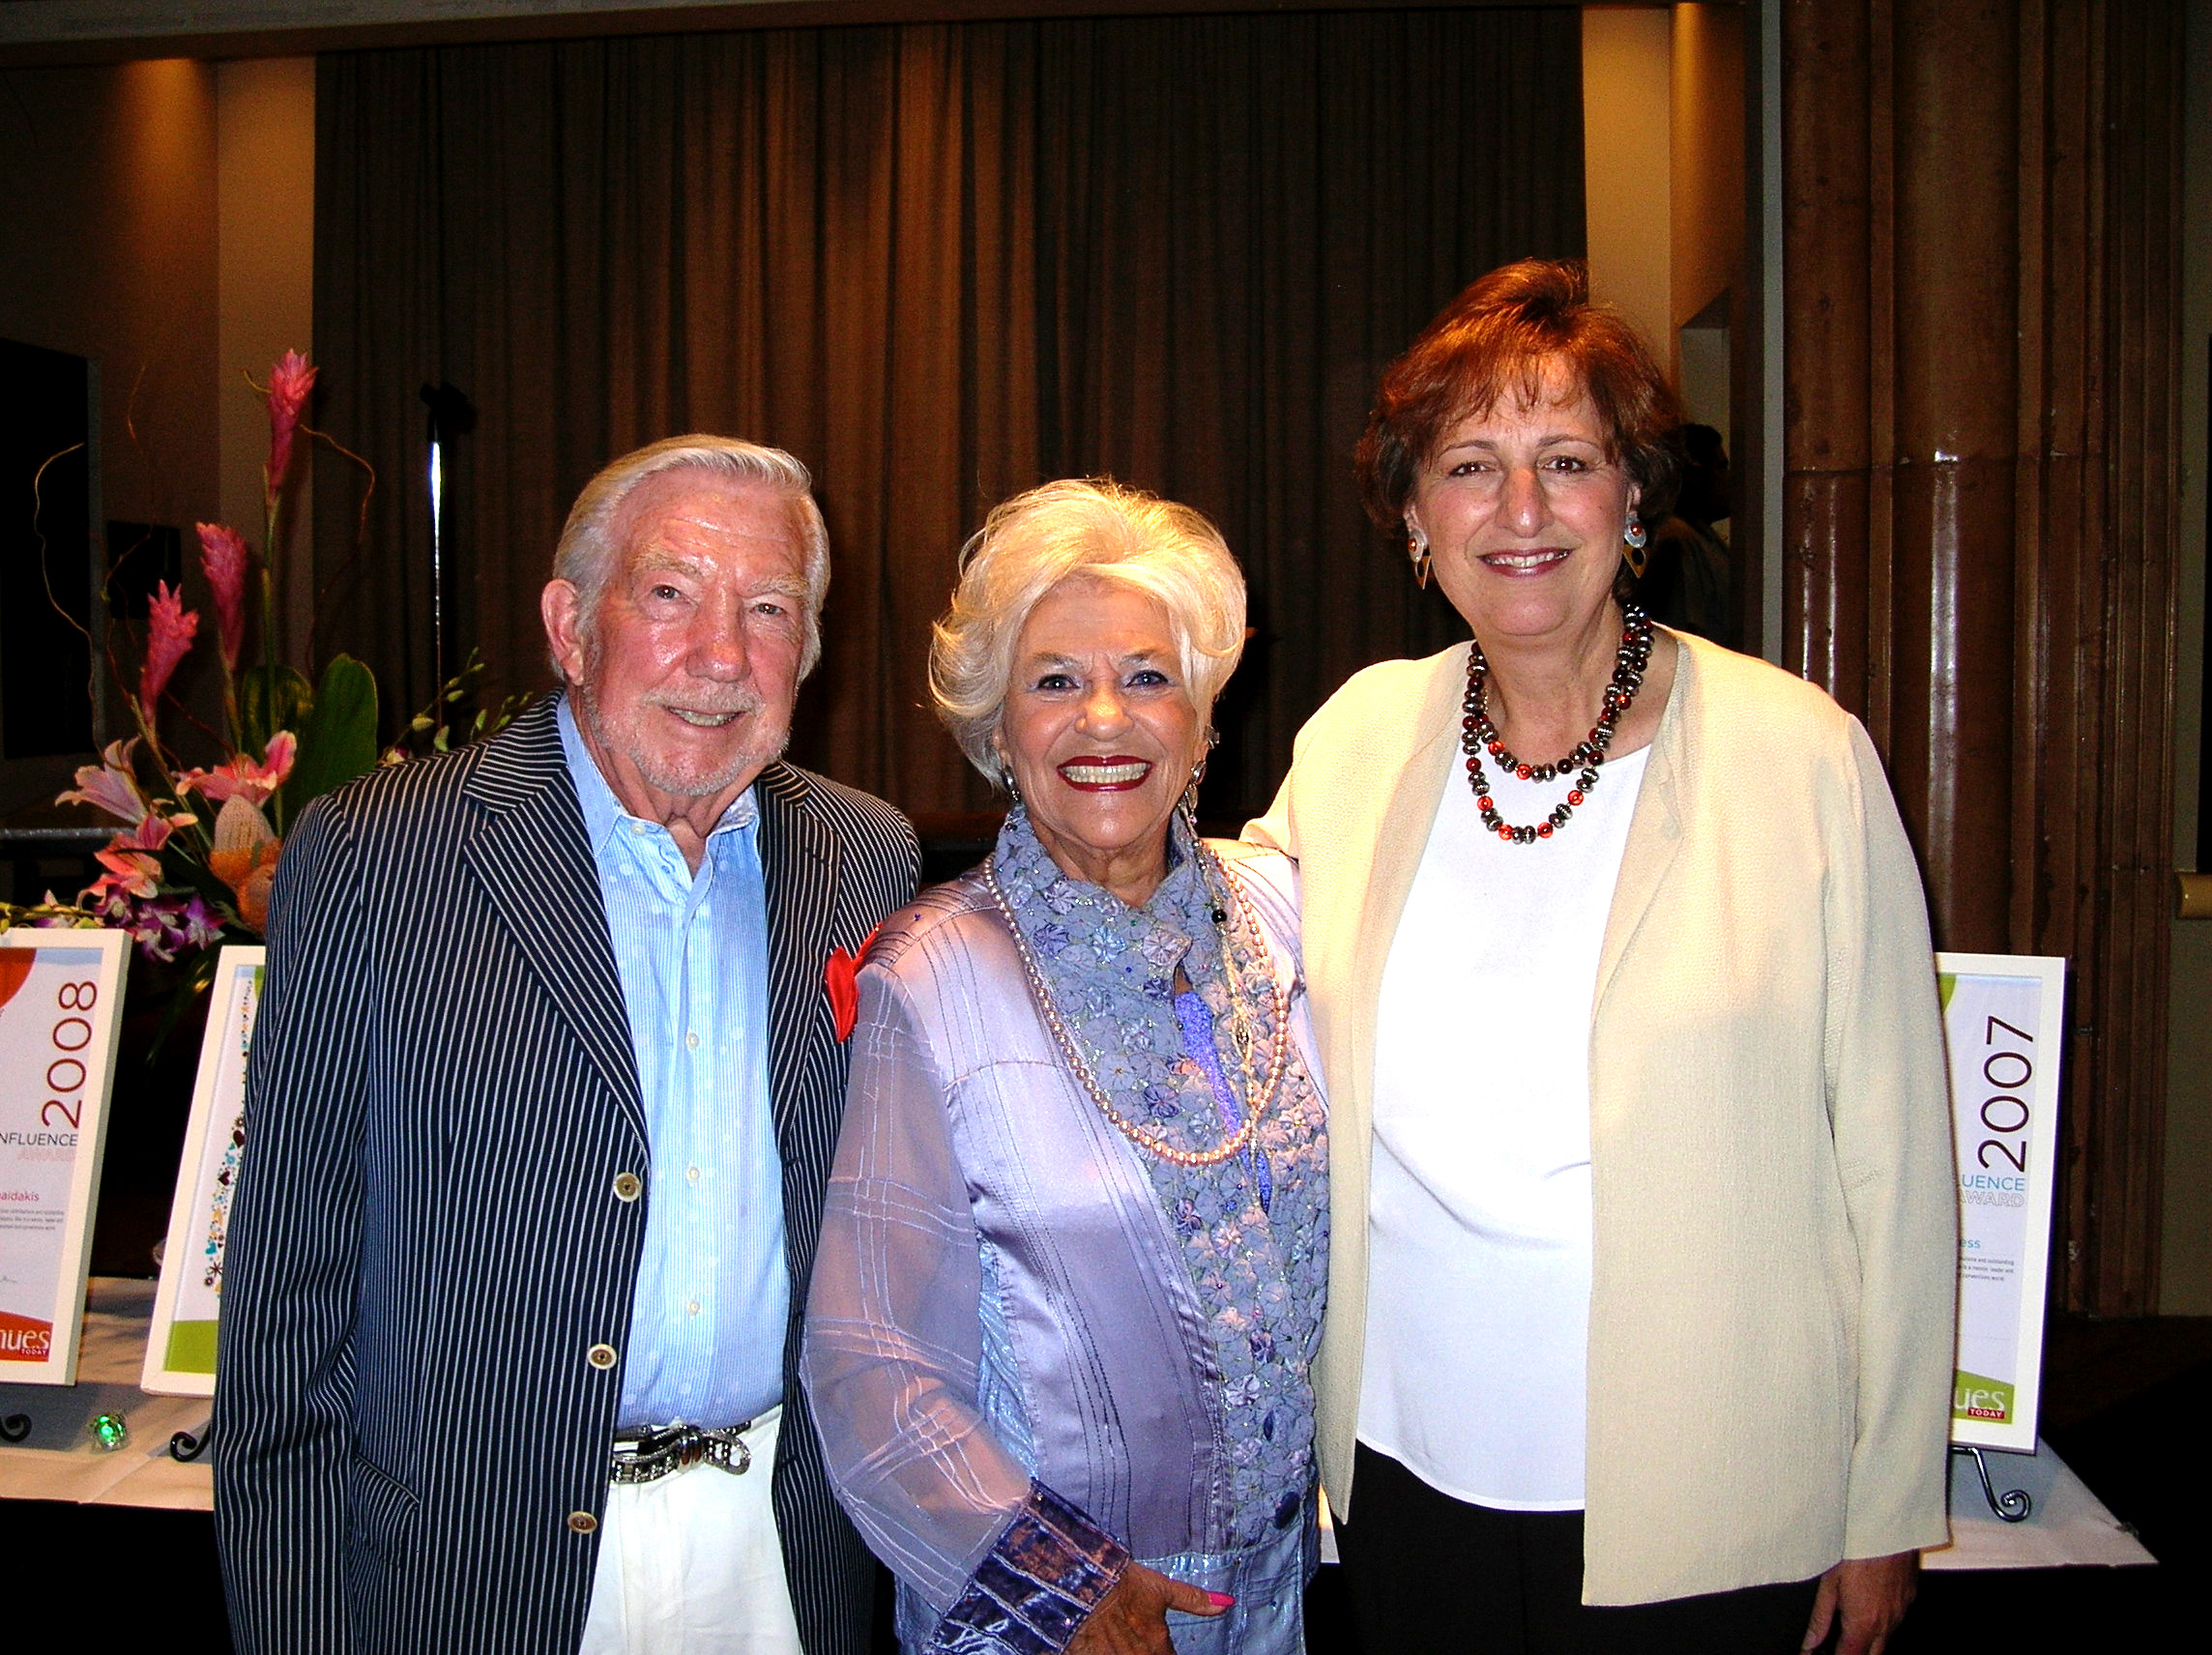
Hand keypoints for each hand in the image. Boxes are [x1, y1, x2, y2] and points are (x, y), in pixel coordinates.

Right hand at [1065, 1563, 1229, 1654]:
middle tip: (1142, 1641)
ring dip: (1130, 1653)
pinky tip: (1108, 1646)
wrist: (1080, 1583)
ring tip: (1126, 1643)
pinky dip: (1110, 1654)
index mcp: (1156, 1646)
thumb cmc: (1121, 1583)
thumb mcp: (1161, 1588)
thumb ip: (1194, 1601)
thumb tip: (1227, 1603)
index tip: (1165, 1648)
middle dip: (1148, 1653)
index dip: (1168, 1654)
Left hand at [1802, 1551, 1917, 1654]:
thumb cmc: (1854, 1549)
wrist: (1885, 1523)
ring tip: (1849, 1629)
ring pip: (1888, 1638)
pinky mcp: (1911, 1595)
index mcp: (1864, 1623)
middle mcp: (1888, 1622)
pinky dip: (1884, 1621)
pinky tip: (1869, 1605)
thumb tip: (1810, 1643)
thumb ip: (1820, 1619)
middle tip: (1835, 1647)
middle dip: (1856, 1654)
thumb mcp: (1828, 1583)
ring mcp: (1902, 1609)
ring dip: (1870, 1640)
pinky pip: (1898, 1618)